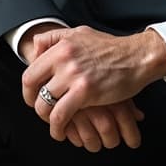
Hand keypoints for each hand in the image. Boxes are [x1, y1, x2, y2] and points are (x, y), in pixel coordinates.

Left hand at [22, 24, 165, 141]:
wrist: (137, 56)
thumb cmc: (111, 47)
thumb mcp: (81, 33)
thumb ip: (56, 38)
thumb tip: (35, 47)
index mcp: (62, 44)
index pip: (31, 69)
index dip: (28, 88)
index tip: (34, 96)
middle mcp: (64, 57)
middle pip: (31, 86)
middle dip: (32, 103)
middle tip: (41, 110)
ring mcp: (74, 74)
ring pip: (43, 103)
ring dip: (45, 118)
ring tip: (53, 123)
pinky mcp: (85, 91)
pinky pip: (60, 115)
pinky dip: (57, 128)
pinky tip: (61, 131)